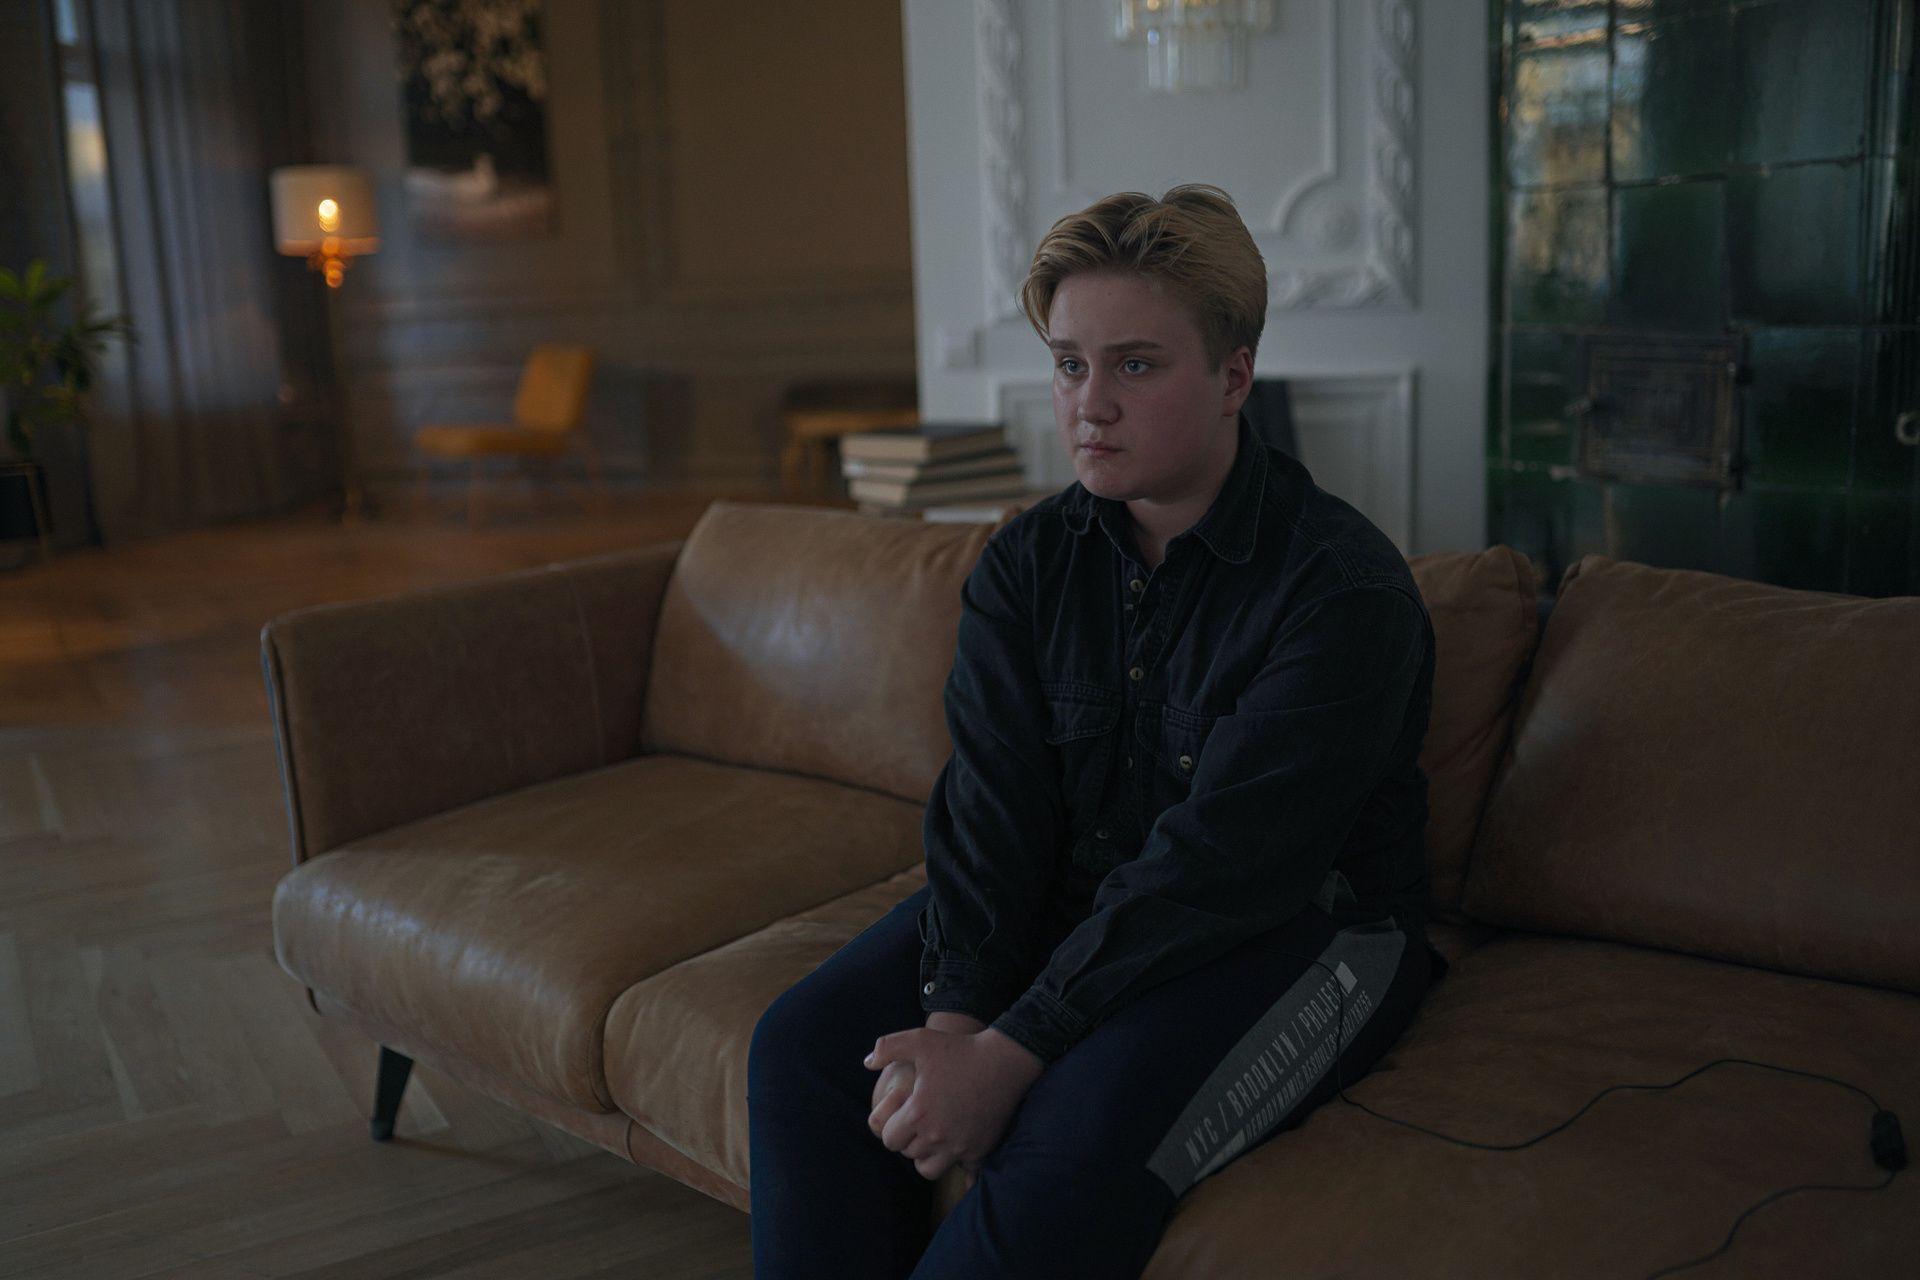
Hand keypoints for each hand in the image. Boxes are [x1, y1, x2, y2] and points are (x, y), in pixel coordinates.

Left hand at [864, 1021, 1043, 1181]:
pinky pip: (965, 1175)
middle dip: (910, 1141)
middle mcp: (937, 1136)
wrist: (1005, 1060)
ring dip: (928, 1157)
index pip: (890, 1139)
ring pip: (930, 1169)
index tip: (904, 1115)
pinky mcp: (980, 1150)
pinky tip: (959, 1156)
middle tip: (920, 1123)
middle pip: (909, 1154)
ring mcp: (960, 1146)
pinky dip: (959, 1169)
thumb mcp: (921, 1040)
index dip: (892, 1128)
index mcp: (918, 1113)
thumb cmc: (961, 1049)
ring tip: (935, 1137)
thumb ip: (887, 1048)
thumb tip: (866, 1063)